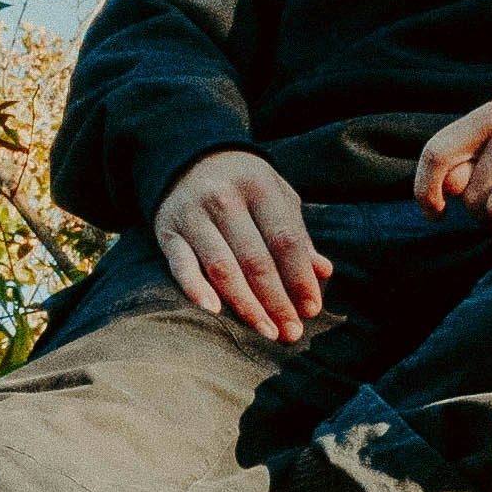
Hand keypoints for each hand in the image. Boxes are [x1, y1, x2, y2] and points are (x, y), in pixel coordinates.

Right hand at [156, 150, 330, 342]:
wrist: (190, 159)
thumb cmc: (244, 185)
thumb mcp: (276, 197)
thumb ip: (297, 234)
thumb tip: (323, 272)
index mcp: (258, 186)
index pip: (284, 239)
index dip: (299, 277)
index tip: (312, 308)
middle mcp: (224, 198)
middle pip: (255, 259)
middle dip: (276, 300)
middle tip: (291, 332)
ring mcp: (192, 215)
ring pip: (222, 267)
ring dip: (246, 304)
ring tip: (266, 331)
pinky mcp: (168, 231)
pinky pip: (181, 265)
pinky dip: (195, 288)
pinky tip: (214, 311)